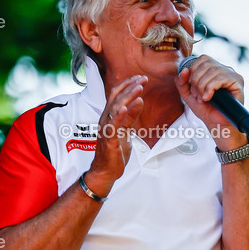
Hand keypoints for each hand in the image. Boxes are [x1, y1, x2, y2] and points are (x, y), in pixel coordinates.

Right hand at [86, 75, 147, 194]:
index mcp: (110, 116)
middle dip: (130, 87)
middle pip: (117, 98)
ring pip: (116, 108)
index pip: (117, 95)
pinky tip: (125, 108)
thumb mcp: (127, 131)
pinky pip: (112, 126)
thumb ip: (132, 116)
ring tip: (138, 88)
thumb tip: (139, 100)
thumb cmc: (115, 152)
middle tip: (143, 79)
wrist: (106, 171)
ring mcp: (106, 129)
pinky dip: (118, 116)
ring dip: (127, 97)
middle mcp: (105, 119)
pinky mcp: (108, 139)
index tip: (140, 78)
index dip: (128, 85)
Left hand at [175, 55, 247, 148]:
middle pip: (206, 64)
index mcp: (214, 68)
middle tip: (196, 96)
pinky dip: (210, 88)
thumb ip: (181, 82)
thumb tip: (184, 70)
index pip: (202, 59)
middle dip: (196, 81)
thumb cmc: (206, 109)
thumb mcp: (188, 95)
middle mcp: (225, 69)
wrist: (217, 124)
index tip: (192, 88)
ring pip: (213, 71)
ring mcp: (232, 74)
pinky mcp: (237, 82)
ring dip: (203, 86)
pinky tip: (208, 98)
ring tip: (203, 99)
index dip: (193, 71)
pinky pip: (221, 78)